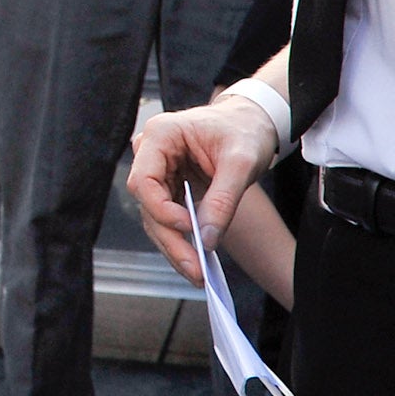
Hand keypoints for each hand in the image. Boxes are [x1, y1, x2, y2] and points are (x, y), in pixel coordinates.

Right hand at [124, 95, 281, 286]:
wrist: (252, 121)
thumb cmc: (245, 131)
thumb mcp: (242, 162)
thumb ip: (223, 200)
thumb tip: (207, 240)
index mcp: (161, 135)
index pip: (143, 180)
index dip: (161, 209)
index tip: (188, 227)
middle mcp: (151, 152)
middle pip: (147, 204)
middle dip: (170, 239)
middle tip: (195, 269)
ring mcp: (158, 170)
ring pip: (155, 216)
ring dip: (174, 246)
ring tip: (197, 273)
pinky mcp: (168, 186)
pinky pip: (168, 217)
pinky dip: (181, 239)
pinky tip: (196, 260)